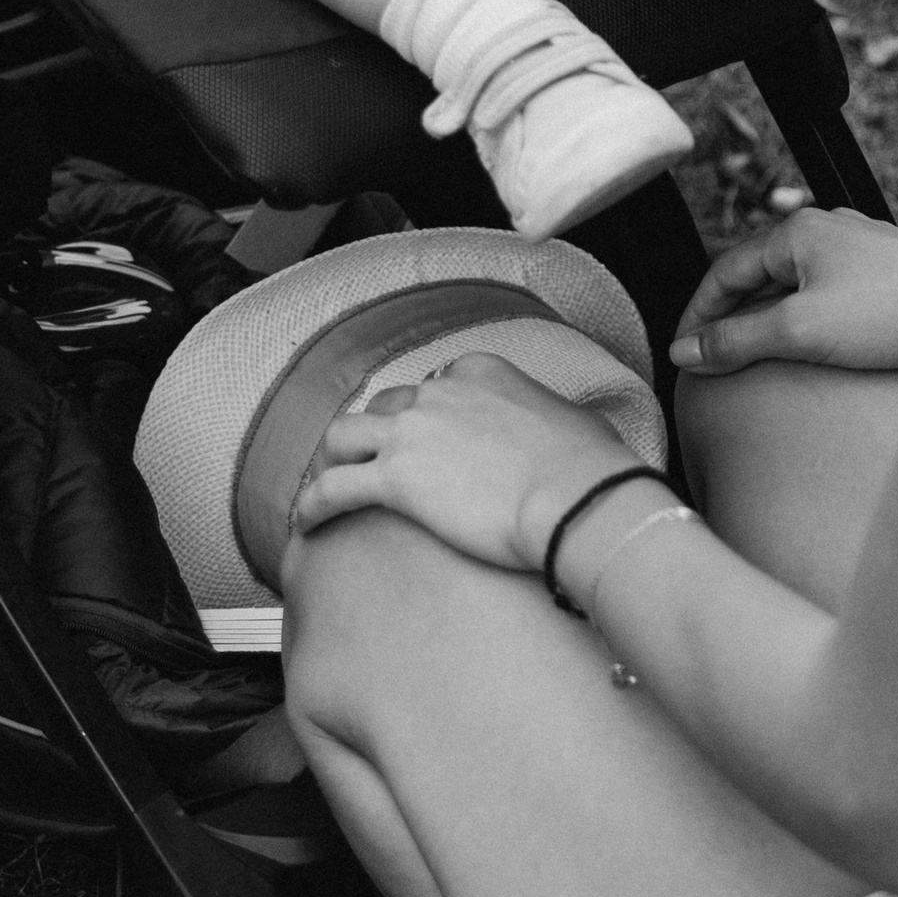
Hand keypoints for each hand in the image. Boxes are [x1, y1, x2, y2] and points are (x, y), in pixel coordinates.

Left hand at [288, 353, 644, 573]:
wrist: (578, 499)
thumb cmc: (589, 469)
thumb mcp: (578, 424)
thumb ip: (557, 424)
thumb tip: (572, 438)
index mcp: (480, 372)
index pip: (435, 387)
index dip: (426, 418)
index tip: (429, 442)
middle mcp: (439, 393)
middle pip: (387, 407)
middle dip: (378, 434)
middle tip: (375, 464)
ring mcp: (411, 432)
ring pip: (346, 435)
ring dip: (335, 459)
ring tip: (329, 486)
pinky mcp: (394, 479)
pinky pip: (333, 488)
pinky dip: (314, 504)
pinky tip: (308, 524)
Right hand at [671, 208, 897, 376]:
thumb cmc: (895, 314)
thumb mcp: (801, 332)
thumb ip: (737, 341)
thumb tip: (686, 352)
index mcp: (798, 231)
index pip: (724, 271)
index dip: (697, 315)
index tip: (681, 353)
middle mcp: (826, 229)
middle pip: (757, 276)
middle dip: (731, 318)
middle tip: (711, 362)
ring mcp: (858, 248)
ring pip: (793, 285)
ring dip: (768, 320)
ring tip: (754, 361)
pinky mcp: (884, 272)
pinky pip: (825, 293)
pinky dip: (804, 319)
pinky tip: (810, 349)